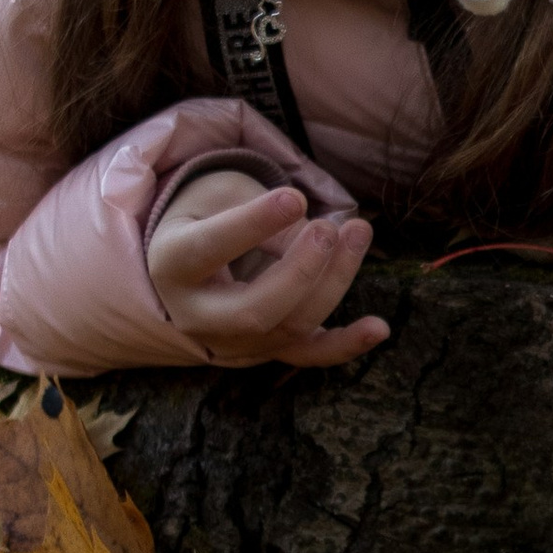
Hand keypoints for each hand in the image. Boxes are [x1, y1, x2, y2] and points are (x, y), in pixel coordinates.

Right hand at [144, 168, 386, 367]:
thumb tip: (317, 239)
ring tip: (357, 233)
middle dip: (302, 270)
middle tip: (329, 228)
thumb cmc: (205, 215)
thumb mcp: (222, 197)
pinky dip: (346, 345)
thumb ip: (263, 214)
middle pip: (255, 309)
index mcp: (172, 264)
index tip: (295, 198)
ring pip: (290, 328)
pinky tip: (380, 328)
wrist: (189, 261)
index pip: (211, 248)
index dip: (254, 224)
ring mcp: (230, 343)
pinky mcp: (264, 351)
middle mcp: (195, 315)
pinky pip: (308, 356)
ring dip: (334, 283)